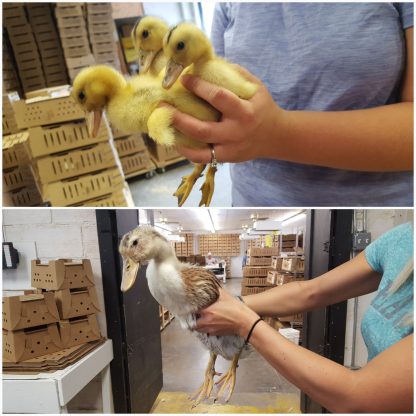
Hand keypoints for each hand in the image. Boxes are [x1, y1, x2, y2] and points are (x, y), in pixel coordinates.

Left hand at [163, 66, 287, 162]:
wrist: (275, 136)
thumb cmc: (262, 107)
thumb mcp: (255, 86)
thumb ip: (234, 74)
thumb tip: (206, 62)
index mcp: (245, 112)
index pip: (219, 98)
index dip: (199, 87)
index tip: (183, 79)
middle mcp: (236, 133)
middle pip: (203, 130)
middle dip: (179, 118)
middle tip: (161, 106)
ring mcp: (230, 149)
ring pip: (199, 149)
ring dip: (178, 138)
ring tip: (162, 125)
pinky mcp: (226, 159)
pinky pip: (202, 158)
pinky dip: (186, 151)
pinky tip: (175, 140)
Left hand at [195, 288, 259, 337]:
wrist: (245, 321)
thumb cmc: (236, 308)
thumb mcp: (225, 296)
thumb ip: (216, 290)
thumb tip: (212, 284)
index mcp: (207, 311)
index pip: (192, 310)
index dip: (190, 308)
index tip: (190, 305)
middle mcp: (206, 321)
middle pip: (192, 323)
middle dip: (192, 318)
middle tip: (194, 313)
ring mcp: (210, 329)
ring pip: (198, 329)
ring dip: (197, 324)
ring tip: (200, 318)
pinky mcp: (216, 333)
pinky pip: (206, 332)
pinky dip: (204, 328)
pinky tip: (208, 323)